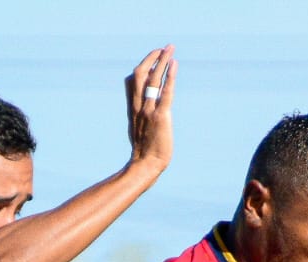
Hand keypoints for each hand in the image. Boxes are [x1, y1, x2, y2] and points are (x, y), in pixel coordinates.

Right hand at [126, 46, 175, 170]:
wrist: (145, 166)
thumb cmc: (144, 153)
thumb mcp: (138, 131)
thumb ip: (140, 119)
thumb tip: (145, 113)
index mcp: (133, 109)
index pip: (132, 82)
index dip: (142, 68)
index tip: (152, 61)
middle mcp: (139, 106)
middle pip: (140, 74)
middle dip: (151, 58)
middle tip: (163, 49)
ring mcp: (149, 111)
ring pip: (153, 79)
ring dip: (161, 61)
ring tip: (170, 49)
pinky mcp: (161, 116)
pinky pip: (165, 92)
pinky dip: (170, 76)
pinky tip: (174, 65)